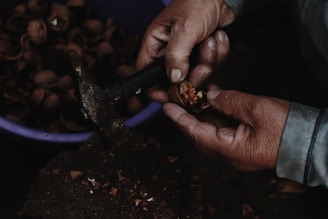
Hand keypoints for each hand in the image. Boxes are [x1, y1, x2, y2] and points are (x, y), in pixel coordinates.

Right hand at [136, 0, 234, 101]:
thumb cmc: (197, 2)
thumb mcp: (185, 29)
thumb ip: (176, 56)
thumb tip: (174, 79)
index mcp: (155, 45)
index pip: (146, 75)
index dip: (157, 89)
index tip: (174, 95)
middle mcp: (169, 53)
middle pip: (176, 81)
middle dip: (194, 74)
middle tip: (203, 64)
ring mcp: (186, 55)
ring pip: (196, 75)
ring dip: (209, 60)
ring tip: (211, 40)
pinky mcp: (202, 55)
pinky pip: (211, 67)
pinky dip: (219, 54)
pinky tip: (218, 38)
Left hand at [163, 85, 290, 170]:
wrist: (313, 143)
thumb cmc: (289, 130)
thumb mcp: (257, 110)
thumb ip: (230, 102)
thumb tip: (211, 95)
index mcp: (229, 149)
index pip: (195, 133)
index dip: (179, 118)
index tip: (166, 107)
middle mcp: (229, 151)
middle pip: (199, 131)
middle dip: (185, 114)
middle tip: (172, 99)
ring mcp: (236, 147)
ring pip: (210, 127)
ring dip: (199, 112)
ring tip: (188, 95)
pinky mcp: (243, 140)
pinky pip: (223, 125)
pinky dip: (215, 112)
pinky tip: (210, 98)